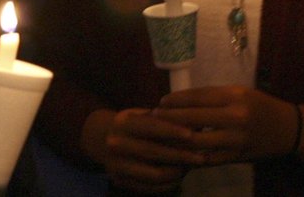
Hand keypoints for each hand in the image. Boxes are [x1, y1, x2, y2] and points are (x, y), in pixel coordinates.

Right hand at [82, 108, 199, 193]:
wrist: (102, 139)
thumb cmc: (133, 124)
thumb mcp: (144, 115)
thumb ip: (166, 119)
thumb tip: (198, 122)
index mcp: (123, 123)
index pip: (151, 127)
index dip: (172, 131)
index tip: (193, 135)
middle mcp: (116, 143)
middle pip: (154, 153)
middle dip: (180, 156)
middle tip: (201, 157)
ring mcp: (116, 165)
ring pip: (155, 174)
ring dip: (177, 172)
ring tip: (191, 168)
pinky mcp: (120, 181)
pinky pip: (151, 189)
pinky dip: (169, 185)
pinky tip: (180, 177)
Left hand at [153, 86, 298, 164]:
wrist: (289, 130)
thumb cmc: (260, 106)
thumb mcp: (239, 93)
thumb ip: (212, 97)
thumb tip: (180, 101)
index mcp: (234, 97)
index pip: (196, 97)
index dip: (175, 101)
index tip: (160, 103)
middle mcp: (234, 117)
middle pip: (192, 120)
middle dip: (169, 120)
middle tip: (152, 118)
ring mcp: (235, 140)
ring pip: (196, 142)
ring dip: (174, 140)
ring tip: (160, 136)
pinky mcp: (235, 157)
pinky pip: (206, 159)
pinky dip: (189, 156)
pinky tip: (176, 153)